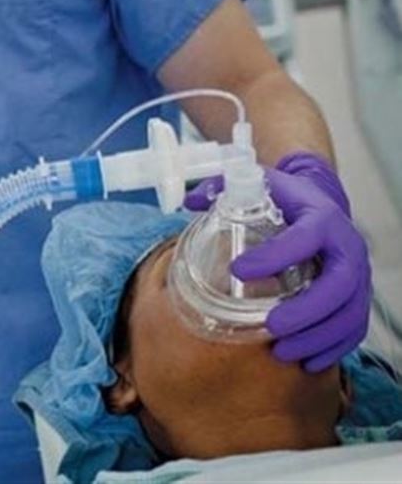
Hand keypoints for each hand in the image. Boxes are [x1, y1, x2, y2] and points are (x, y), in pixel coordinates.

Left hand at [184, 152, 370, 372]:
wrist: (321, 205)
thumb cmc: (286, 200)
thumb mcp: (259, 185)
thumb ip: (222, 189)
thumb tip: (189, 201)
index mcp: (320, 217)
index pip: (306, 237)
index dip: (276, 256)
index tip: (238, 270)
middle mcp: (346, 246)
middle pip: (339, 284)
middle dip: (306, 310)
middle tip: (272, 326)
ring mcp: (357, 275)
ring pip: (349, 312)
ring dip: (318, 336)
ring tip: (282, 351)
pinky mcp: (357, 297)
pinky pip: (355, 327)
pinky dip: (333, 347)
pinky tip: (307, 361)